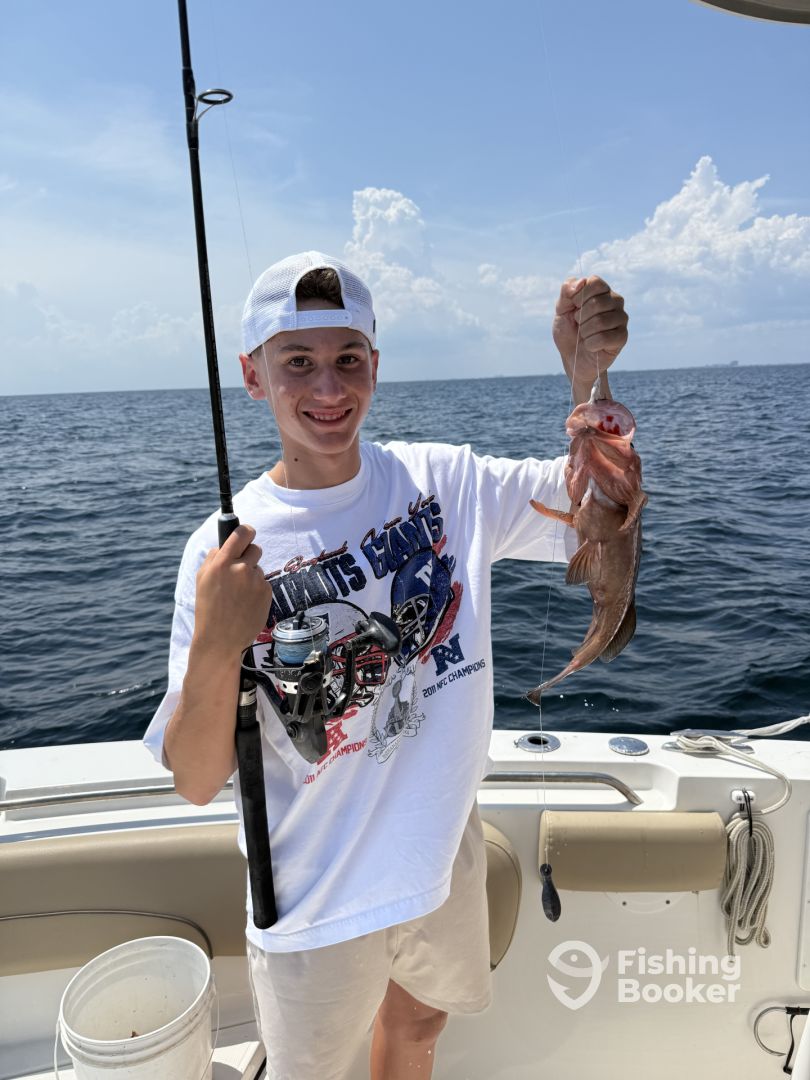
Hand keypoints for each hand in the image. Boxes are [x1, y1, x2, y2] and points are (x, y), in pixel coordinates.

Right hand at [192, 524, 272, 655]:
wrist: (221, 639)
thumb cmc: (208, 608)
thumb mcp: (202, 579)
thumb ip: (213, 558)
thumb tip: (222, 545)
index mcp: (222, 563)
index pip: (242, 533)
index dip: (246, 530)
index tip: (247, 533)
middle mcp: (241, 569)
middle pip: (255, 548)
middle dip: (249, 556)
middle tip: (240, 570)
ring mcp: (256, 581)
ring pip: (258, 569)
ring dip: (251, 576)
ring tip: (238, 595)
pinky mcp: (267, 592)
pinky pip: (264, 583)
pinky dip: (257, 590)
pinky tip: (246, 603)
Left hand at [553, 276, 628, 392]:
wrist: (572, 357)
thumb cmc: (568, 331)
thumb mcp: (561, 309)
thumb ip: (567, 291)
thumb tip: (582, 282)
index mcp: (602, 291)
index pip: (595, 283)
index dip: (579, 297)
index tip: (574, 307)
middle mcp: (616, 301)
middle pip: (598, 302)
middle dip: (580, 317)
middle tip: (579, 325)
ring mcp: (621, 319)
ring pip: (600, 321)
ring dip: (585, 332)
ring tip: (584, 336)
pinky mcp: (622, 337)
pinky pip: (604, 337)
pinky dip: (591, 344)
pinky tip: (591, 346)